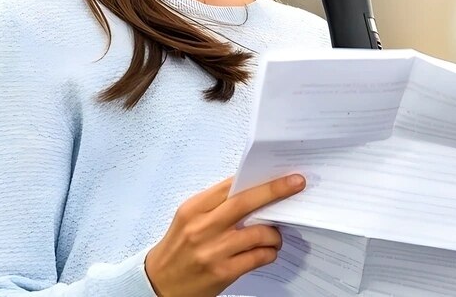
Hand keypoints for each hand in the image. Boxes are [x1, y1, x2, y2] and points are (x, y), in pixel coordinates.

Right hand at [143, 174, 305, 296]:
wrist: (159, 283)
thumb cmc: (178, 248)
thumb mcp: (189, 219)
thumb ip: (216, 204)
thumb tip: (252, 189)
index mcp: (194, 209)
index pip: (231, 186)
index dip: (259, 178)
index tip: (281, 173)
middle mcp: (202, 227)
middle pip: (245, 202)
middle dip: (275, 191)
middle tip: (296, 183)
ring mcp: (213, 251)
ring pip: (258, 233)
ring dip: (275, 233)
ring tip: (276, 236)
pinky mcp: (222, 272)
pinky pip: (257, 257)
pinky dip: (269, 253)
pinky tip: (268, 252)